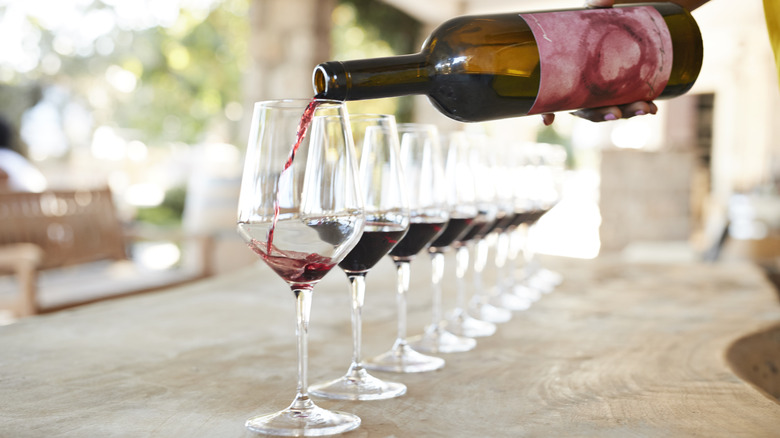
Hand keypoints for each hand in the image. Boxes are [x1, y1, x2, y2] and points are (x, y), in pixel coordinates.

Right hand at [541, 0, 657, 124]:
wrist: (622, 28)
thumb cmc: (596, 27)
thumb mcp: (592, 19)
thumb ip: (595, 10)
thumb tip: (605, 0)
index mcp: (567, 81)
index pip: (552, 100)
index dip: (547, 112)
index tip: (548, 120)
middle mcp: (582, 94)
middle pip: (587, 112)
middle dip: (602, 115)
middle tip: (615, 113)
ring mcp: (603, 96)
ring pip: (611, 111)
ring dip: (627, 113)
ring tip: (645, 109)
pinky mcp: (622, 93)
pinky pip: (630, 105)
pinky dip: (642, 107)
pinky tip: (653, 108)